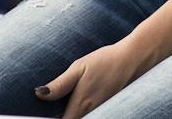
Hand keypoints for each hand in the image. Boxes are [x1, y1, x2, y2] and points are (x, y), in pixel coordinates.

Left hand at [35, 38, 153, 118]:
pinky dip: (82, 113)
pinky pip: (91, 116)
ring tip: (64, 107)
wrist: (132, 59)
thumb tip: (39, 94)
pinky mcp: (107, 109)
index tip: (42, 115)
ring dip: (73, 115)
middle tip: (53, 110)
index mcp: (81, 104)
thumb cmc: (104, 61)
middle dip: (62, 118)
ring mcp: (101, 112)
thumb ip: (59, 84)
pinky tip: (78, 105)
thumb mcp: (78, 67)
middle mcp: (91, 113)